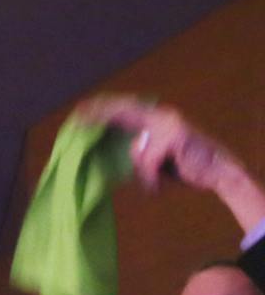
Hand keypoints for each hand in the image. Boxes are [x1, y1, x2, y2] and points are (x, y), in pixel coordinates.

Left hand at [76, 96, 264, 227]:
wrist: (217, 172)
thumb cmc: (183, 167)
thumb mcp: (154, 157)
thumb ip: (137, 149)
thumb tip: (113, 149)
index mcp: (157, 118)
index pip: (125, 110)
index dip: (103, 109)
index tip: (80, 110)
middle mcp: (162, 116)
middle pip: (125, 113)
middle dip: (100, 115)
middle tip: (77, 116)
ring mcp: (170, 124)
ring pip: (138, 153)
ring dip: (146, 174)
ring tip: (157, 182)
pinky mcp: (175, 138)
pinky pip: (149, 163)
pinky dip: (153, 179)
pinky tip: (160, 185)